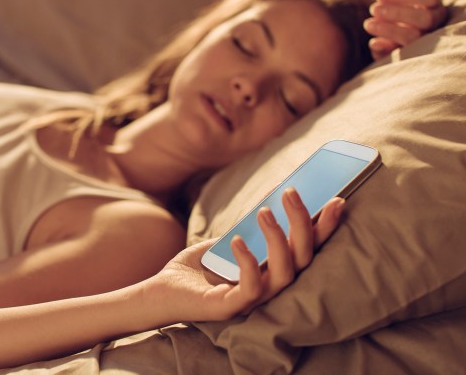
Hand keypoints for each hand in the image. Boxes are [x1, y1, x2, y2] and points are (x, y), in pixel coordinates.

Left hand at [143, 189, 344, 323]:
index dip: (324, 227)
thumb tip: (274, 196)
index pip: (307, 249)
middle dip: (304, 224)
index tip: (337, 199)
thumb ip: (250, 227)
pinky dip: (249, 262)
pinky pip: (251, 288)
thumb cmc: (198, 266)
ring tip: (264, 211)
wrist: (162, 290)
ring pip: (285, 273)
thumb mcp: (227, 239)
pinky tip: (237, 240)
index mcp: (273, 270)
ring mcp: (253, 300)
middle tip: (291, 193)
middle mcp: (270, 287)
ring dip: (279, 239)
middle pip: (304, 259)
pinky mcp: (230, 308)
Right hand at [364, 0, 447, 59]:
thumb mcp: (383, 48)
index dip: (389, 31)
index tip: (369, 24)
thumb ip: (381, 50)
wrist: (397, 14)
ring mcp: (435, 0)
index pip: (412, 37)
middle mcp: (434, 20)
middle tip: (374, 10)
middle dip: (397, 13)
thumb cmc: (389, 35)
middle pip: (425, 18)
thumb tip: (376, 43)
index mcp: (422, 39)